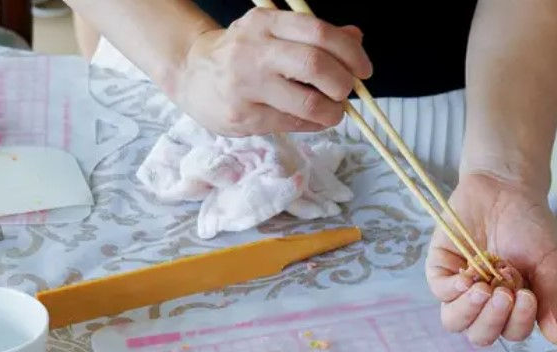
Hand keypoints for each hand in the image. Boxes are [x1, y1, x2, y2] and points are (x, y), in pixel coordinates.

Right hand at [173, 8, 372, 135]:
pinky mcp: (243, 115)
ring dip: (332, 111)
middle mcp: (254, 49)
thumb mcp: (275, 34)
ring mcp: (245, 84)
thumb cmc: (245, 55)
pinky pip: (293, 123)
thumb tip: (356, 39)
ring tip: (333, 112)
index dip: (350, 53)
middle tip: (346, 92)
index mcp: (266, 22)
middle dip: (343, 83)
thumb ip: (315, 37)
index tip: (364, 70)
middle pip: (315, 64)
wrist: (191, 76)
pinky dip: (313, 124)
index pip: (319, 32)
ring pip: (308, 101)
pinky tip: (312, 120)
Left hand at [426, 172, 556, 345]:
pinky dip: (454, 290)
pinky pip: (440, 292)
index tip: (527, 295)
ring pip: (455, 322)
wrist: (507, 186)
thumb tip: (556, 340)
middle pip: (481, 334)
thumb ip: (551, 299)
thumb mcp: (549, 262)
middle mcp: (485, 302)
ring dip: (471, 311)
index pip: (512, 332)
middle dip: (493, 320)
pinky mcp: (440, 268)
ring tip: (484, 289)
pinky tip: (469, 277)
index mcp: (512, 306)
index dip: (518, 322)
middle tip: (505, 293)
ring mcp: (461, 287)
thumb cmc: (531, 224)